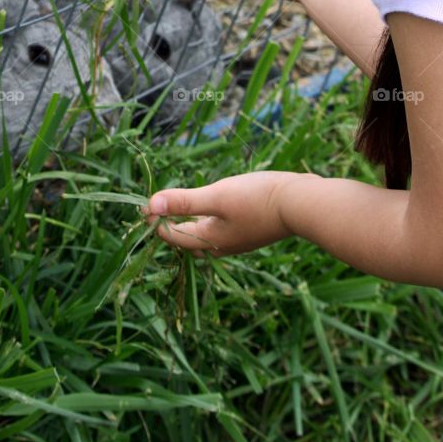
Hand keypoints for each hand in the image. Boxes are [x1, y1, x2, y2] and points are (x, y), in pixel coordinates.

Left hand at [142, 172, 297, 256]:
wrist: (300, 204)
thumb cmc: (257, 199)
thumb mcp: (216, 196)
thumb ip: (183, 201)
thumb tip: (150, 205)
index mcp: (210, 241)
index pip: (173, 236)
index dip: (155, 221)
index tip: (142, 206)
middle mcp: (221, 246)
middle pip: (187, 239)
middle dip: (170, 225)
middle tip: (155, 208)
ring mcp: (237, 239)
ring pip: (203, 234)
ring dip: (188, 221)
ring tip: (177, 206)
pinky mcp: (249, 228)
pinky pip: (218, 228)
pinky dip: (206, 218)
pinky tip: (209, 206)